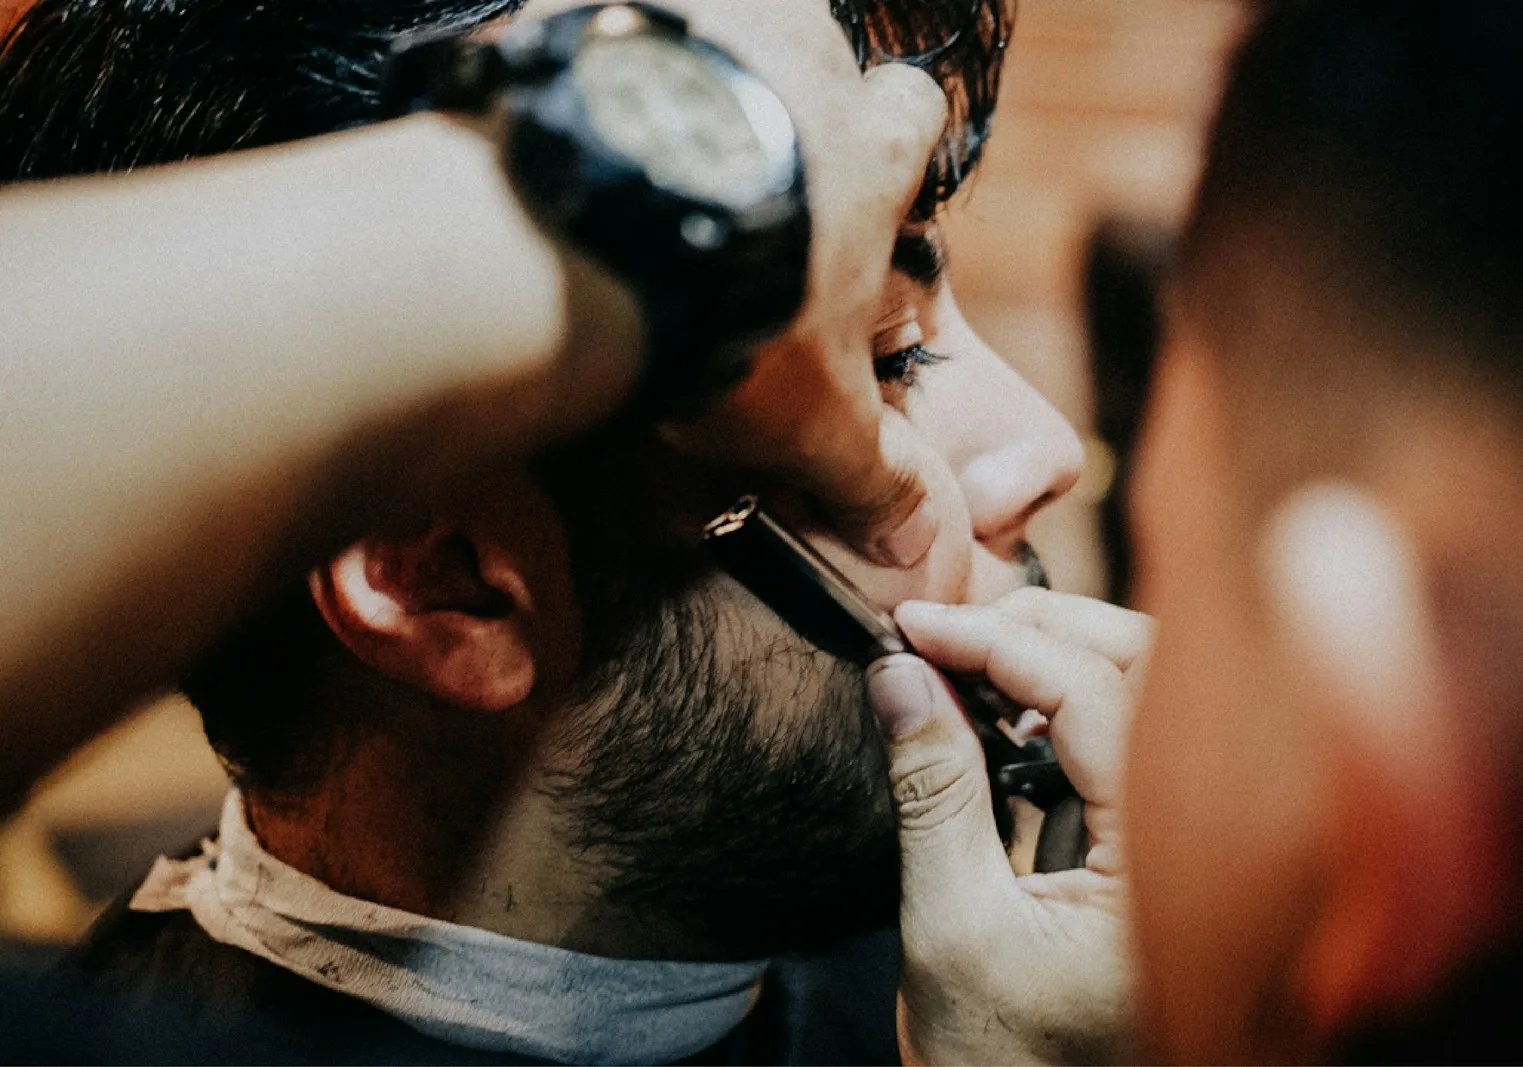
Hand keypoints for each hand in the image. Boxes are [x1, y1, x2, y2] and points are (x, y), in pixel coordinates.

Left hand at [647, 0, 947, 567]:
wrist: (596, 241)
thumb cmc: (732, 323)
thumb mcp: (814, 420)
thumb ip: (872, 473)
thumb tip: (920, 545)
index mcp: (871, 148)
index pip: (915, 114)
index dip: (892, 150)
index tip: (857, 196)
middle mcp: (803, 60)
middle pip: (812, 67)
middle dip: (783, 119)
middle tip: (735, 195)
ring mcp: (708, 22)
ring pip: (717, 36)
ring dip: (692, 93)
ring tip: (645, 173)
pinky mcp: (609, 16)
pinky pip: (611, 30)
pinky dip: (600, 78)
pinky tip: (574, 144)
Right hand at [866, 588, 1151, 1064]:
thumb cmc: (1000, 1061)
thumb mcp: (950, 925)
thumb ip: (932, 791)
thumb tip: (897, 673)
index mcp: (1173, 866)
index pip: (1097, 697)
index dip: (999, 644)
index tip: (914, 626)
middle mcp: (1211, 844)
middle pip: (1152, 673)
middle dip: (1048, 628)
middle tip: (949, 625)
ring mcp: (1193, 844)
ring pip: (1149, 698)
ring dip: (1062, 659)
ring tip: (969, 657)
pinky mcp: (1161, 851)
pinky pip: (1131, 745)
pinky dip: (1068, 707)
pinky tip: (1005, 708)